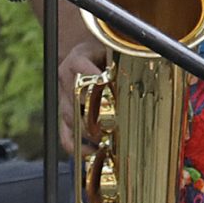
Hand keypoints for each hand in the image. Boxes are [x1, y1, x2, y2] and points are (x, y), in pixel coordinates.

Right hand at [55, 30, 109, 154]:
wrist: (86, 51)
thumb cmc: (104, 50)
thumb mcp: (111, 49)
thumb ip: (120, 59)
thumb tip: (141, 71)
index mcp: (77, 59)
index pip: (86, 76)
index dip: (99, 89)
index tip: (112, 99)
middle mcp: (66, 78)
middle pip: (77, 101)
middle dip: (94, 115)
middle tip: (111, 126)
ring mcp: (63, 97)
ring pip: (70, 119)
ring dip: (88, 132)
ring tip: (105, 141)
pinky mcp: (63, 113)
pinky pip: (64, 134)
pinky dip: (76, 147)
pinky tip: (93, 153)